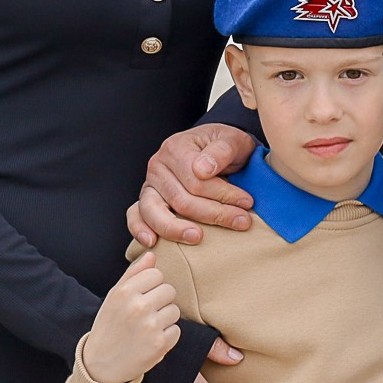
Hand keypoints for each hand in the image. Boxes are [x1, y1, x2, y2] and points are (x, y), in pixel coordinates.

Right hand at [81, 255, 180, 382]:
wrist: (101, 366)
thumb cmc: (109, 326)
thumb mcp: (114, 297)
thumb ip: (133, 274)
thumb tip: (152, 255)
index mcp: (124, 292)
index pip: (156, 274)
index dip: (152, 285)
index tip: (143, 297)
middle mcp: (137, 307)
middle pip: (169, 290)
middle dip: (161, 301)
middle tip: (146, 313)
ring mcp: (150, 326)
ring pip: (175, 310)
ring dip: (165, 318)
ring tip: (148, 327)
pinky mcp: (160, 345)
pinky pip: (176, 330)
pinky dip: (167, 336)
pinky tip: (151, 340)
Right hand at [130, 124, 258, 246]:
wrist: (215, 149)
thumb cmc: (224, 147)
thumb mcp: (232, 140)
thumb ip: (221, 151)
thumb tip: (203, 170)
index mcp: (176, 148)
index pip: (197, 180)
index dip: (224, 194)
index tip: (247, 203)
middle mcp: (157, 166)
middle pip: (180, 199)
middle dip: (213, 214)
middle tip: (240, 222)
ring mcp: (149, 185)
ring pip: (154, 211)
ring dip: (176, 228)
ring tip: (197, 237)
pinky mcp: (147, 201)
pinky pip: (136, 216)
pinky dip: (140, 229)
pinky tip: (152, 242)